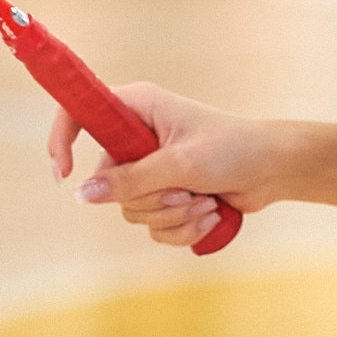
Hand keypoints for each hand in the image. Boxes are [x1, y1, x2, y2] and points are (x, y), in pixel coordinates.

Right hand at [49, 82, 273, 248]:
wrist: (274, 169)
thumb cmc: (234, 149)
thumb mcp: (182, 163)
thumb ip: (132, 180)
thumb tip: (83, 194)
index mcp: (138, 108)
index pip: (81, 114)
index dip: (62, 140)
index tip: (65, 173)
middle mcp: (138, 137)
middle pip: (109, 184)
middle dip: (151, 199)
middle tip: (186, 191)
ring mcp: (151, 168)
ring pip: (131, 210)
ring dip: (172, 215)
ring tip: (204, 202)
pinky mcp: (166, 195)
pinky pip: (152, 226)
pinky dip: (181, 228)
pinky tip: (209, 214)